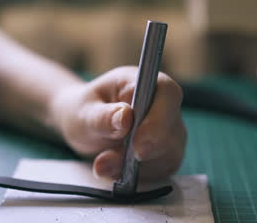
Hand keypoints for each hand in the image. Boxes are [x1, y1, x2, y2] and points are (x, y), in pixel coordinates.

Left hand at [50, 66, 185, 180]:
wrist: (83, 125)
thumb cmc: (84, 111)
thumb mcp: (84, 112)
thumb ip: (103, 116)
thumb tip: (125, 117)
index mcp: (144, 82)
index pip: (167, 93)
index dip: (158, 119)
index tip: (137, 143)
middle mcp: (163, 104)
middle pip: (173, 127)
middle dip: (145, 149)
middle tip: (108, 160)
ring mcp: (169, 128)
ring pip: (170, 152)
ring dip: (137, 166)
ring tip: (103, 164)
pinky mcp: (166, 152)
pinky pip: (162, 168)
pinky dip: (139, 175)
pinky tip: (116, 170)